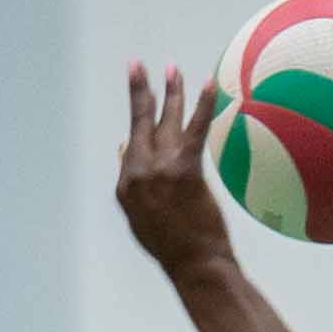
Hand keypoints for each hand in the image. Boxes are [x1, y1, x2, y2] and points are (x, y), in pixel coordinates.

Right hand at [115, 61, 236, 277]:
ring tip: (172, 69)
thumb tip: (123, 148)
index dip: (139, 128)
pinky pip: (194, 129)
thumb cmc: (172, 247)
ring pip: (164, 120)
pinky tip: (209, 84)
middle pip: (138, 122)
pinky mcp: (183, 170)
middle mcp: (137, 173)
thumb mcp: (140, 218)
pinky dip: (202, 104)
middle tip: (137, 65)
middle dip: (139, 90)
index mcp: (125, 186)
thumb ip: (133, 185)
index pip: (131, 147)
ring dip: (170, 91)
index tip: (144, 106)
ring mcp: (159, 170)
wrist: (193, 266)